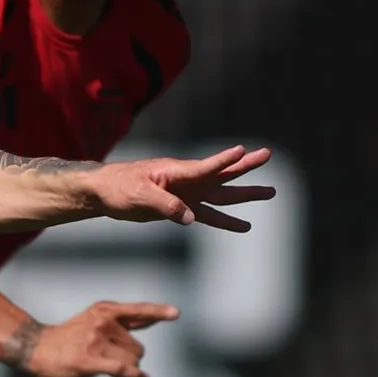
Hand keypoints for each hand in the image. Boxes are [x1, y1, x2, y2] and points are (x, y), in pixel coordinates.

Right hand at [24, 300, 178, 376]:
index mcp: (104, 311)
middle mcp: (102, 323)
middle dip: (135, 360)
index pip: (137, 311)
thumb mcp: (91, 320)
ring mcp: (95, 341)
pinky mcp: (89, 360)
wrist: (35, 349)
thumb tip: (151, 321)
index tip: (174, 314)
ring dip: (133, 372)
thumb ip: (121, 321)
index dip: (157, 312)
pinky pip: (122, 370)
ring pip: (132, 360)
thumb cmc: (65, 339)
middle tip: (127, 369)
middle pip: (137, 347)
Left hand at [90, 145, 272, 230]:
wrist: (106, 193)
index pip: (204, 165)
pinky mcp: (183, 208)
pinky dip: (226, 221)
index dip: (223, 160)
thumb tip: (190, 218)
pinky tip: (244, 226)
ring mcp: (188, 194)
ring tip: (271, 192)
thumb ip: (165, 205)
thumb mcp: (138, 195)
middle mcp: (187, 181)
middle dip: (245, 166)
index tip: (242, 150)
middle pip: (222, 174)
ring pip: (222, 195)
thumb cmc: (119, 187)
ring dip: (245, 195)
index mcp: (176, 171)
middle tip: (268, 154)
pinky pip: (209, 215)